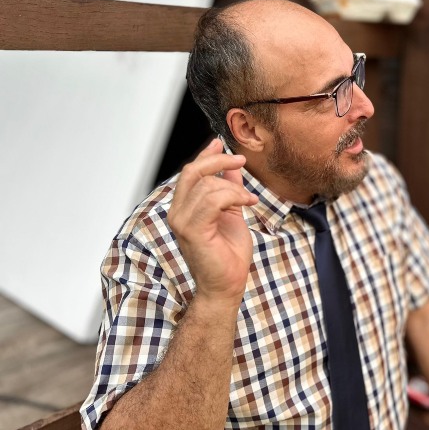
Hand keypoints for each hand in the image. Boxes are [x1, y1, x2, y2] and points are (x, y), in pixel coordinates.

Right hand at [167, 138, 258, 306]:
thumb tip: (233, 168)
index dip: (205, 155)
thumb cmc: (229, 255)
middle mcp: (177, 212)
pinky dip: (233, 196)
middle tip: (241, 161)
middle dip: (219, 161)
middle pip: (193, 172)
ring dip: (234, 188)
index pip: (190, 173)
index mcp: (185, 208)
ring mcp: (181, 221)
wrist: (227, 285)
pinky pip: (212, 200)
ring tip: (248, 200)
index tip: (220, 144)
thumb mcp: (232, 214)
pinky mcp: (191, 230)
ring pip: (207, 185)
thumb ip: (229, 190)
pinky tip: (247, 203)